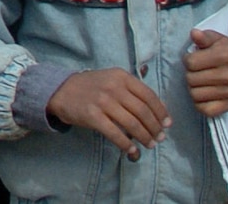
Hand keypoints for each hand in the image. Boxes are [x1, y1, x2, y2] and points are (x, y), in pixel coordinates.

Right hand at [45, 68, 168, 159]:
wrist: (60, 90)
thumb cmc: (91, 87)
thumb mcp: (113, 80)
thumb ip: (133, 91)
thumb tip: (160, 111)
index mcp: (121, 76)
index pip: (149, 96)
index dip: (161, 112)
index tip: (167, 124)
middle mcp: (113, 87)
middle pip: (142, 111)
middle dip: (155, 128)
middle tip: (159, 138)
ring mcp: (102, 101)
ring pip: (132, 124)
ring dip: (144, 137)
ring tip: (149, 145)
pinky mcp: (92, 116)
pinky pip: (115, 133)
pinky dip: (126, 144)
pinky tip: (131, 150)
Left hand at [187, 31, 227, 117]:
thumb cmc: (225, 51)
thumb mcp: (215, 39)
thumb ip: (203, 36)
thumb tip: (194, 33)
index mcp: (225, 55)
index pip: (190, 63)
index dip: (188, 60)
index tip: (194, 59)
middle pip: (191, 79)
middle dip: (190, 74)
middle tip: (197, 71)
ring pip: (196, 95)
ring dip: (193, 88)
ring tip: (199, 81)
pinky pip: (206, 110)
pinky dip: (200, 104)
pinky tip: (203, 94)